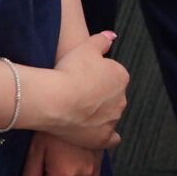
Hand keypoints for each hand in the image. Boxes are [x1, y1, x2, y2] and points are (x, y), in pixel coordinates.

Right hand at [38, 32, 128, 151]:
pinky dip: (108, 137)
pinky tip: (98, 134)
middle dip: (99, 96)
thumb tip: (112, 36)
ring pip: (110, 116)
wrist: (55, 99)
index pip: (112, 76)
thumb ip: (101, 41)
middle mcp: (121, 99)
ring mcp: (113, 121)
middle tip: (78, 94)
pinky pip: (111, 139)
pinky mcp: (102, 138)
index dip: (96, 76)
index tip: (82, 77)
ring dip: (99, 114)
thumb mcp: (85, 47)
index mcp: (121, 77)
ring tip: (78, 112)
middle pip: (111, 97)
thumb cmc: (69, 71)